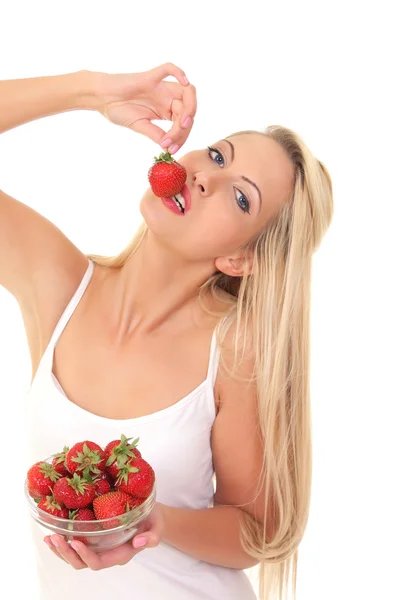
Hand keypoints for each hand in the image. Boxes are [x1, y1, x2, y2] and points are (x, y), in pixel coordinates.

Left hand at [43, 502, 163, 569]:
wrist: (150, 514)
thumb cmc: (153, 519)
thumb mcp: (158, 525)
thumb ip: (152, 537)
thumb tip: (139, 543)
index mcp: (121, 553)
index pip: (99, 562)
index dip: (86, 556)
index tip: (75, 542)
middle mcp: (108, 554)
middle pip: (83, 563)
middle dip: (67, 554)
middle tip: (56, 538)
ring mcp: (99, 548)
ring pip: (76, 558)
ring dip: (61, 551)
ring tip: (50, 538)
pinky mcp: (94, 539)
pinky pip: (75, 547)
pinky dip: (62, 544)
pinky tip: (53, 536)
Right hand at [93, 62, 196, 154]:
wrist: (101, 98)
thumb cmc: (118, 110)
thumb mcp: (140, 126)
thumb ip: (156, 134)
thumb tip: (169, 146)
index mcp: (166, 110)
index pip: (183, 122)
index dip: (181, 137)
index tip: (170, 150)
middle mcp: (167, 98)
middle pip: (189, 109)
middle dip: (185, 128)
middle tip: (173, 140)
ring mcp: (161, 87)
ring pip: (187, 90)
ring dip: (190, 106)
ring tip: (181, 122)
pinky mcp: (150, 77)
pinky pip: (169, 68)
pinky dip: (180, 73)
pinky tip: (184, 82)